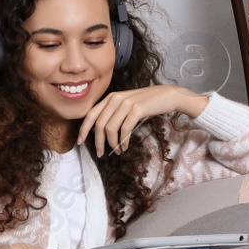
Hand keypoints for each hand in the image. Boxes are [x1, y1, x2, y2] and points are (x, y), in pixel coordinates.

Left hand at [77, 84, 205, 155]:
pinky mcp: (137, 109)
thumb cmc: (146, 103)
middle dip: (98, 142)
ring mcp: (126, 103)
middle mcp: (115, 98)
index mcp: (110, 97)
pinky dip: (123, 141)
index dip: (83, 129)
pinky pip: (124, 129)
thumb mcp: (126, 105)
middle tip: (101, 153)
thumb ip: (113, 113)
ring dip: (112, 144)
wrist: (167, 95)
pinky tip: (125, 147)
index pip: (90, 114)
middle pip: (99, 124)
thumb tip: (101, 132)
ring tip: (117, 151)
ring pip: (110, 128)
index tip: (80, 142)